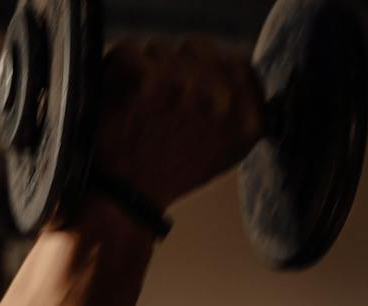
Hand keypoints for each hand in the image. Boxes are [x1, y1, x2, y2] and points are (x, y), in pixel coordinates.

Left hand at [95, 36, 264, 211]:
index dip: (214, 69)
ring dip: (151, 68)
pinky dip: (121, 70)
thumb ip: (242, 109)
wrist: (125, 195)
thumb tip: (238, 67)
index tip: (198, 85)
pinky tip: (123, 101)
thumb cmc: (173, 172)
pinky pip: (131, 50)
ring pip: (163, 48)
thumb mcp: (227, 151)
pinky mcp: (139, 74)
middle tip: (164, 99)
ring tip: (143, 106)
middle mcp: (217, 100)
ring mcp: (178, 84)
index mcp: (246, 120)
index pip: (238, 63)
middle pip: (200, 47)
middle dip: (182, 65)